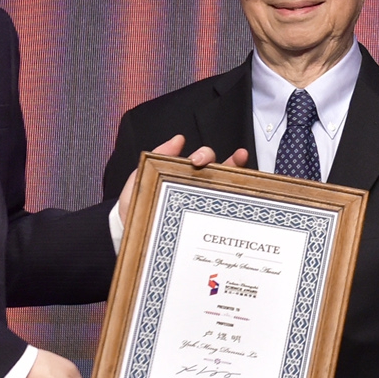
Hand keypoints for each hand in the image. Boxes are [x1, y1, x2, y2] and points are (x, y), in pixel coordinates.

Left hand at [116, 135, 252, 222]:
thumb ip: (156, 158)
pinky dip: (240, 198)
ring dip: (239, 172)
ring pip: (228, 187)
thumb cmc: (137, 209)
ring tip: (243, 160)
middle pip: (219, 172)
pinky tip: (245, 192)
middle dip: (227, 162)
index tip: (197, 160)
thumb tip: (178, 139)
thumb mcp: (141, 180)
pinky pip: (228, 211)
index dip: (205, 155)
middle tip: (212, 164)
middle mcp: (199, 189)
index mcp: (184, 177)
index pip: (201, 162)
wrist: (133, 237)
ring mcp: (206, 205)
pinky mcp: (210, 224)